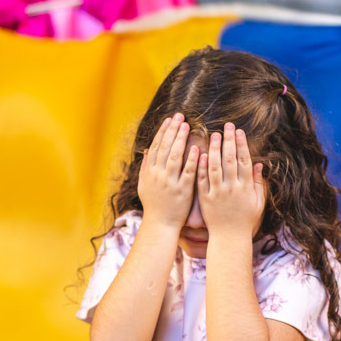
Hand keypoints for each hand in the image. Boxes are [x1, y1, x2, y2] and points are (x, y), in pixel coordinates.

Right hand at [138, 113, 199, 229]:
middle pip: (165, 147)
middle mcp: (158, 175)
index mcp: (150, 171)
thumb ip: (145, 167)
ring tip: (186, 126)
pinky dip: (191, 160)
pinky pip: (187, 173)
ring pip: (174, 156)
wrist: (160, 224)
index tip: (170, 119)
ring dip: (180, 140)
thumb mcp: (144, 185)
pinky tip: (196, 148)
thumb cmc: (154, 205)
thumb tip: (146, 150)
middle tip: (180, 116)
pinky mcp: (182, 191)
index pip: (156, 146)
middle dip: (172, 130)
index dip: (163, 131)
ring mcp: (170, 182)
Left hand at [198, 122, 264, 239]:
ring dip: (214, 149)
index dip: (241, 144)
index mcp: (245, 187)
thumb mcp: (258, 202)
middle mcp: (231, 188)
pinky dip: (201, 166)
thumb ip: (258, 182)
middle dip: (228, 141)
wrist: (229, 238)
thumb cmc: (246, 220)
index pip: (244, 161)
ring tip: (214, 135)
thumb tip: (259, 164)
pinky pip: (202, 180)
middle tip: (226, 126)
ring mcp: (217, 193)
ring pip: (214, 167)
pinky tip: (200, 153)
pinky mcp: (205, 198)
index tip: (238, 131)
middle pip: (229, 160)